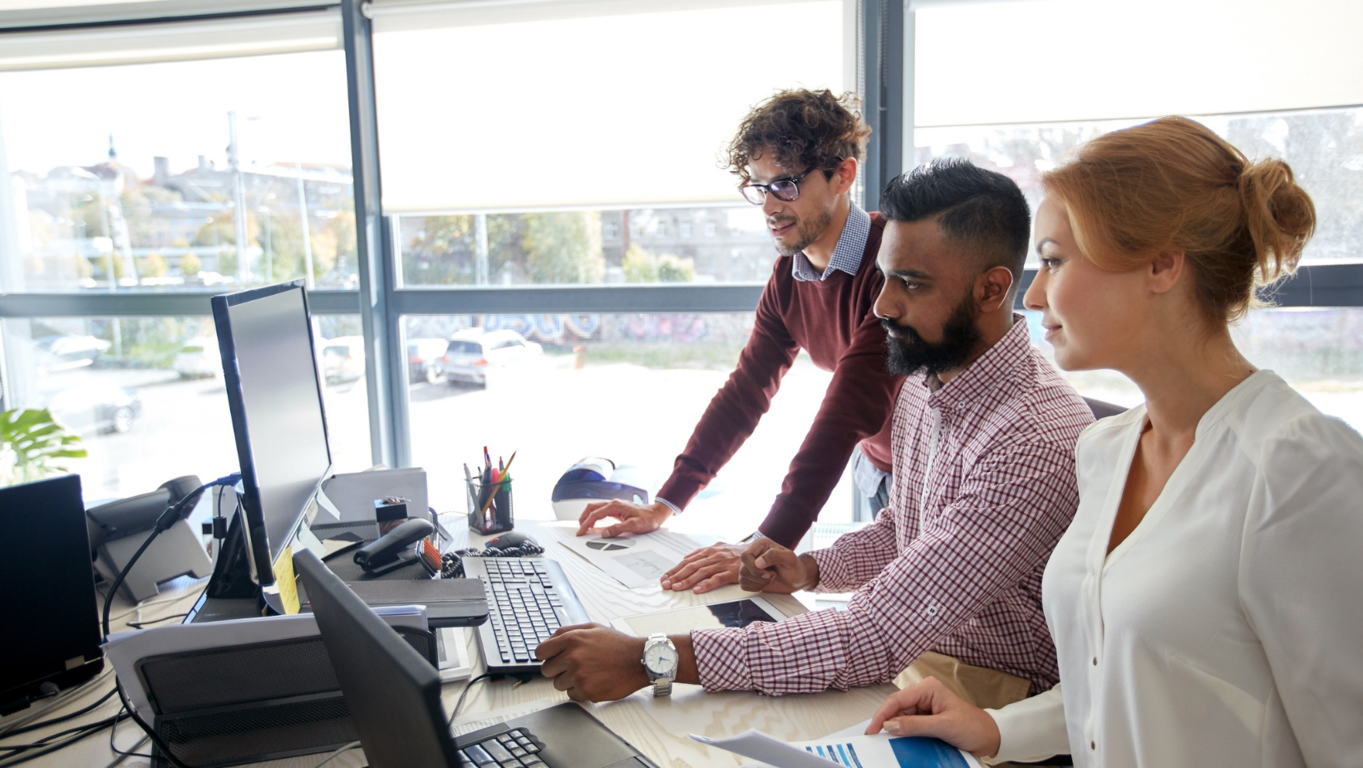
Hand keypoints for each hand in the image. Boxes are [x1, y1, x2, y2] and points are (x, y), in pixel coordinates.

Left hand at [535, 624, 648, 701]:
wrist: (639, 661)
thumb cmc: (618, 645)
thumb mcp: (593, 628)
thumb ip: (568, 631)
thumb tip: (549, 640)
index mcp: (572, 639)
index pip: (540, 652)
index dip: (546, 656)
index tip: (553, 659)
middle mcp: (572, 657)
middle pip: (546, 670)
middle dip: (557, 669)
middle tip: (573, 667)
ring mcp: (579, 675)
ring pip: (558, 684)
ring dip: (569, 681)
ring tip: (588, 673)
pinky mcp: (586, 691)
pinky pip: (571, 695)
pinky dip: (580, 691)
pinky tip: (594, 681)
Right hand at [576, 500, 672, 537]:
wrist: (657, 513)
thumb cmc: (648, 518)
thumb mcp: (634, 525)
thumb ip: (618, 529)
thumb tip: (605, 533)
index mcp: (615, 506)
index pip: (595, 514)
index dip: (586, 523)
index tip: (581, 532)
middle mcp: (614, 504)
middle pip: (592, 508)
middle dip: (583, 518)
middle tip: (580, 529)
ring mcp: (615, 505)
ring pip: (596, 508)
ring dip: (588, 516)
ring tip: (585, 526)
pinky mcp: (618, 509)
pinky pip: (602, 511)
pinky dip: (595, 517)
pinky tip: (595, 523)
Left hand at [660, 543, 743, 592]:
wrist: (757, 552)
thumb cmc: (737, 553)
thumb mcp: (718, 548)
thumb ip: (702, 553)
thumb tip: (686, 558)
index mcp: (709, 550)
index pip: (688, 561)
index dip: (675, 569)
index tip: (665, 577)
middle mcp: (714, 555)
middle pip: (691, 566)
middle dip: (676, 576)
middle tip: (666, 584)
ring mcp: (722, 563)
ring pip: (701, 572)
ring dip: (687, 581)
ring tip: (677, 588)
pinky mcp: (731, 572)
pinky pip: (717, 579)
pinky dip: (706, 585)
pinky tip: (697, 590)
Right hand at [738, 538, 817, 592]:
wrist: (797, 578)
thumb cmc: (795, 567)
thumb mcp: (790, 559)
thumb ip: (774, 555)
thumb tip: (758, 562)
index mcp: (761, 544)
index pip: (745, 556)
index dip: (754, 568)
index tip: (768, 573)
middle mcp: (753, 553)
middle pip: (743, 569)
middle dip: (759, 577)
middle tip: (772, 575)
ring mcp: (749, 565)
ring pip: (742, 577)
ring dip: (759, 582)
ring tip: (770, 577)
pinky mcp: (749, 576)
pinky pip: (744, 585)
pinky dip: (755, 587)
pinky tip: (765, 583)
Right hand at [864, 677, 1001, 758]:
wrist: (990, 738)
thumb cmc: (973, 726)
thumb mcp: (943, 726)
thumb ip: (915, 725)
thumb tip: (889, 725)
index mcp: (928, 688)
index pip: (897, 700)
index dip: (882, 714)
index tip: (872, 730)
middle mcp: (924, 695)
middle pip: (897, 709)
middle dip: (887, 723)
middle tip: (875, 739)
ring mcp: (925, 707)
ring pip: (901, 718)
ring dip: (895, 730)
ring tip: (887, 742)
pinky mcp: (927, 719)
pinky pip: (909, 726)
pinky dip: (904, 734)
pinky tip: (899, 742)